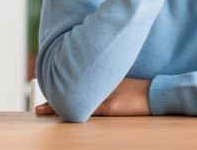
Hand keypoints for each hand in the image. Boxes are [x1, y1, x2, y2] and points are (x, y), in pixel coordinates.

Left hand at [35, 77, 151, 116]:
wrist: (158, 93)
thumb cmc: (143, 91)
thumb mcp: (125, 83)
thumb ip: (110, 85)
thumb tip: (95, 91)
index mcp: (104, 81)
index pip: (79, 84)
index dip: (62, 89)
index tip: (48, 91)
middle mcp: (102, 87)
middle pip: (73, 92)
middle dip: (55, 100)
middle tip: (38, 107)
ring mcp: (106, 96)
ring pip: (77, 101)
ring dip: (58, 106)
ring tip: (41, 110)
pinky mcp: (111, 107)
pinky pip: (90, 110)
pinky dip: (77, 112)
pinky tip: (65, 114)